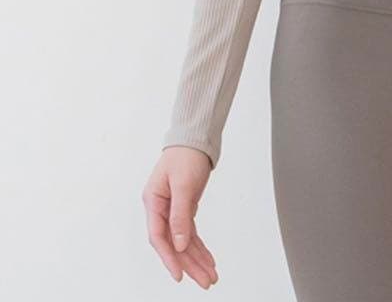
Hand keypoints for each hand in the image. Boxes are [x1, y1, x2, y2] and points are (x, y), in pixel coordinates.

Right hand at [142, 146, 218, 287]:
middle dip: (190, 264)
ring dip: (197, 259)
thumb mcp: (183, 184)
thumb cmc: (186, 154)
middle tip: (205, 281)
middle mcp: (161, 208)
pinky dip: (199, 246)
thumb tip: (178, 244)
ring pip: (184, 241)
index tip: (179, 275)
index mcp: (153, 201)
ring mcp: (172, 209)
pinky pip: (190, 233)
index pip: (159, 237)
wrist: (195, 138)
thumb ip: (180, 215)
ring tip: (210, 276)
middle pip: (174, 244)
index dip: (169, 258)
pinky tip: (208, 259)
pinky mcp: (184, 207)